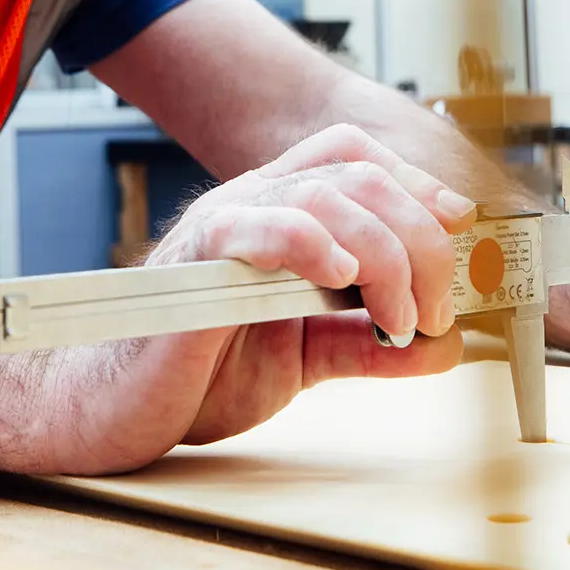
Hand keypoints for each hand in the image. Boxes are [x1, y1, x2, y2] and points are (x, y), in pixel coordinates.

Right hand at [31, 125, 476, 471]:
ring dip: (389, 257)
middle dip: (424, 239)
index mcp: (279, 215)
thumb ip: (367, 345)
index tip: (462, 230)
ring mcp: (224, 226)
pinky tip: (338, 279)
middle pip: (362, 176)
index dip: (419, 183)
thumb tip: (444, 347)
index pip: (358, 159)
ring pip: (329, 196)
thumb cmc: (194, 374)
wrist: (107, 410)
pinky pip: (262, 225)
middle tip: (439, 310)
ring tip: (401, 320)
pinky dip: (312, 242)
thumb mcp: (304, 358)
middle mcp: (254, 204)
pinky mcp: (196, 264)